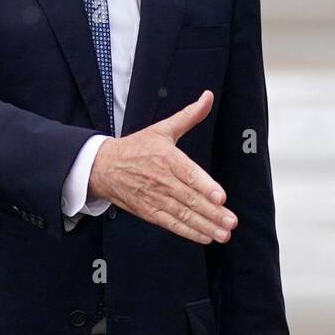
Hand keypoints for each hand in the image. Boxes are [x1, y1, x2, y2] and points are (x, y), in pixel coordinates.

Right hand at [88, 90, 236, 243]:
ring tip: (224, 234)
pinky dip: (188, 232)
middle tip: (231, 222)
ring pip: (183, 215)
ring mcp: (155, 198)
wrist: (102, 167)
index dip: (205, 187)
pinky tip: (205, 237)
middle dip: (213, 212)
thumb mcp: (162, 129)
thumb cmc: (136, 147)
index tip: (221, 197)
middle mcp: (162, 180)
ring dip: (205, 226)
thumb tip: (208, 97)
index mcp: (167, 158)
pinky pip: (171, 224)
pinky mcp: (148, 212)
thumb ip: (189, 115)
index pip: (189, 174)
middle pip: (190, 199)